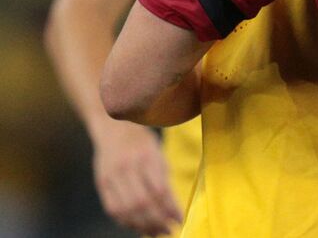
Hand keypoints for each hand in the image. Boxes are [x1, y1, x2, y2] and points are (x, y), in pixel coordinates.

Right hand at [91, 119, 183, 234]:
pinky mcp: (101, 183)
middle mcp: (128, 168)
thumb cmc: (143, 143)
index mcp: (147, 158)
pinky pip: (112, 208)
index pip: (159, 190)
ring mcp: (112, 176)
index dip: (169, 208)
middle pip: (141, 203)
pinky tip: (137, 226)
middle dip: (156, 221)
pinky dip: (126, 221)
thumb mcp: (158, 155)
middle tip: (168, 230)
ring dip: (141, 225)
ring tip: (155, 232)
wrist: (114, 128)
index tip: (179, 219)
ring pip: (126, 209)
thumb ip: (163, 180)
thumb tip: (172, 209)